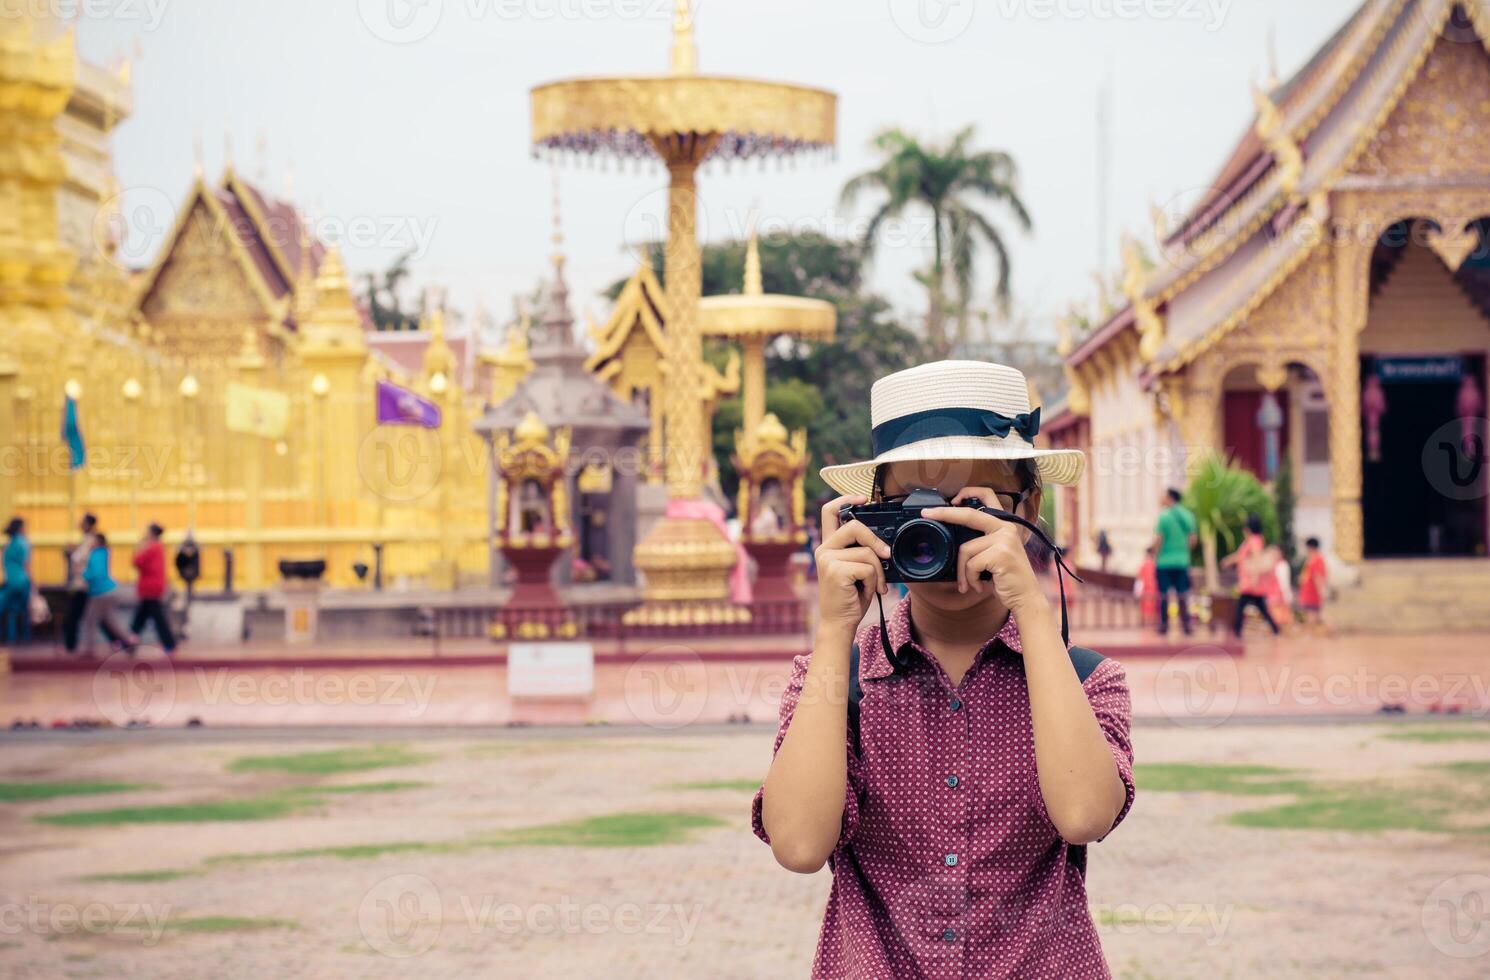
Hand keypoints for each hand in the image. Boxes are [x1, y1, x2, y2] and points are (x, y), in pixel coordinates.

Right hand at [814, 495, 889, 634]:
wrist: (839, 624)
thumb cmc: (851, 597)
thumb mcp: (857, 570)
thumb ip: (862, 552)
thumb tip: (884, 542)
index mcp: (828, 546)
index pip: (830, 511)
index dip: (846, 499)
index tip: (864, 498)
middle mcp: (824, 550)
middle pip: (854, 526)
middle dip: (875, 540)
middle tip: (887, 555)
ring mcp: (827, 559)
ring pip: (867, 552)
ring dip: (878, 571)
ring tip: (875, 586)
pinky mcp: (835, 570)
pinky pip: (868, 567)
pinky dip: (874, 581)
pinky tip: (866, 591)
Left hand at [923, 488, 1047, 619]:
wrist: (1025, 598)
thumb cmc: (1006, 577)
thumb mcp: (995, 553)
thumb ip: (981, 541)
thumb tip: (953, 537)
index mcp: (1004, 525)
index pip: (988, 497)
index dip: (969, 493)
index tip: (952, 498)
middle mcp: (1006, 528)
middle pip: (969, 515)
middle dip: (945, 513)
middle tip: (926, 514)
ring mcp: (1004, 540)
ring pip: (966, 549)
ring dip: (963, 571)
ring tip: (969, 583)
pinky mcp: (1001, 554)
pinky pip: (971, 564)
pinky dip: (970, 578)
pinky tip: (979, 586)